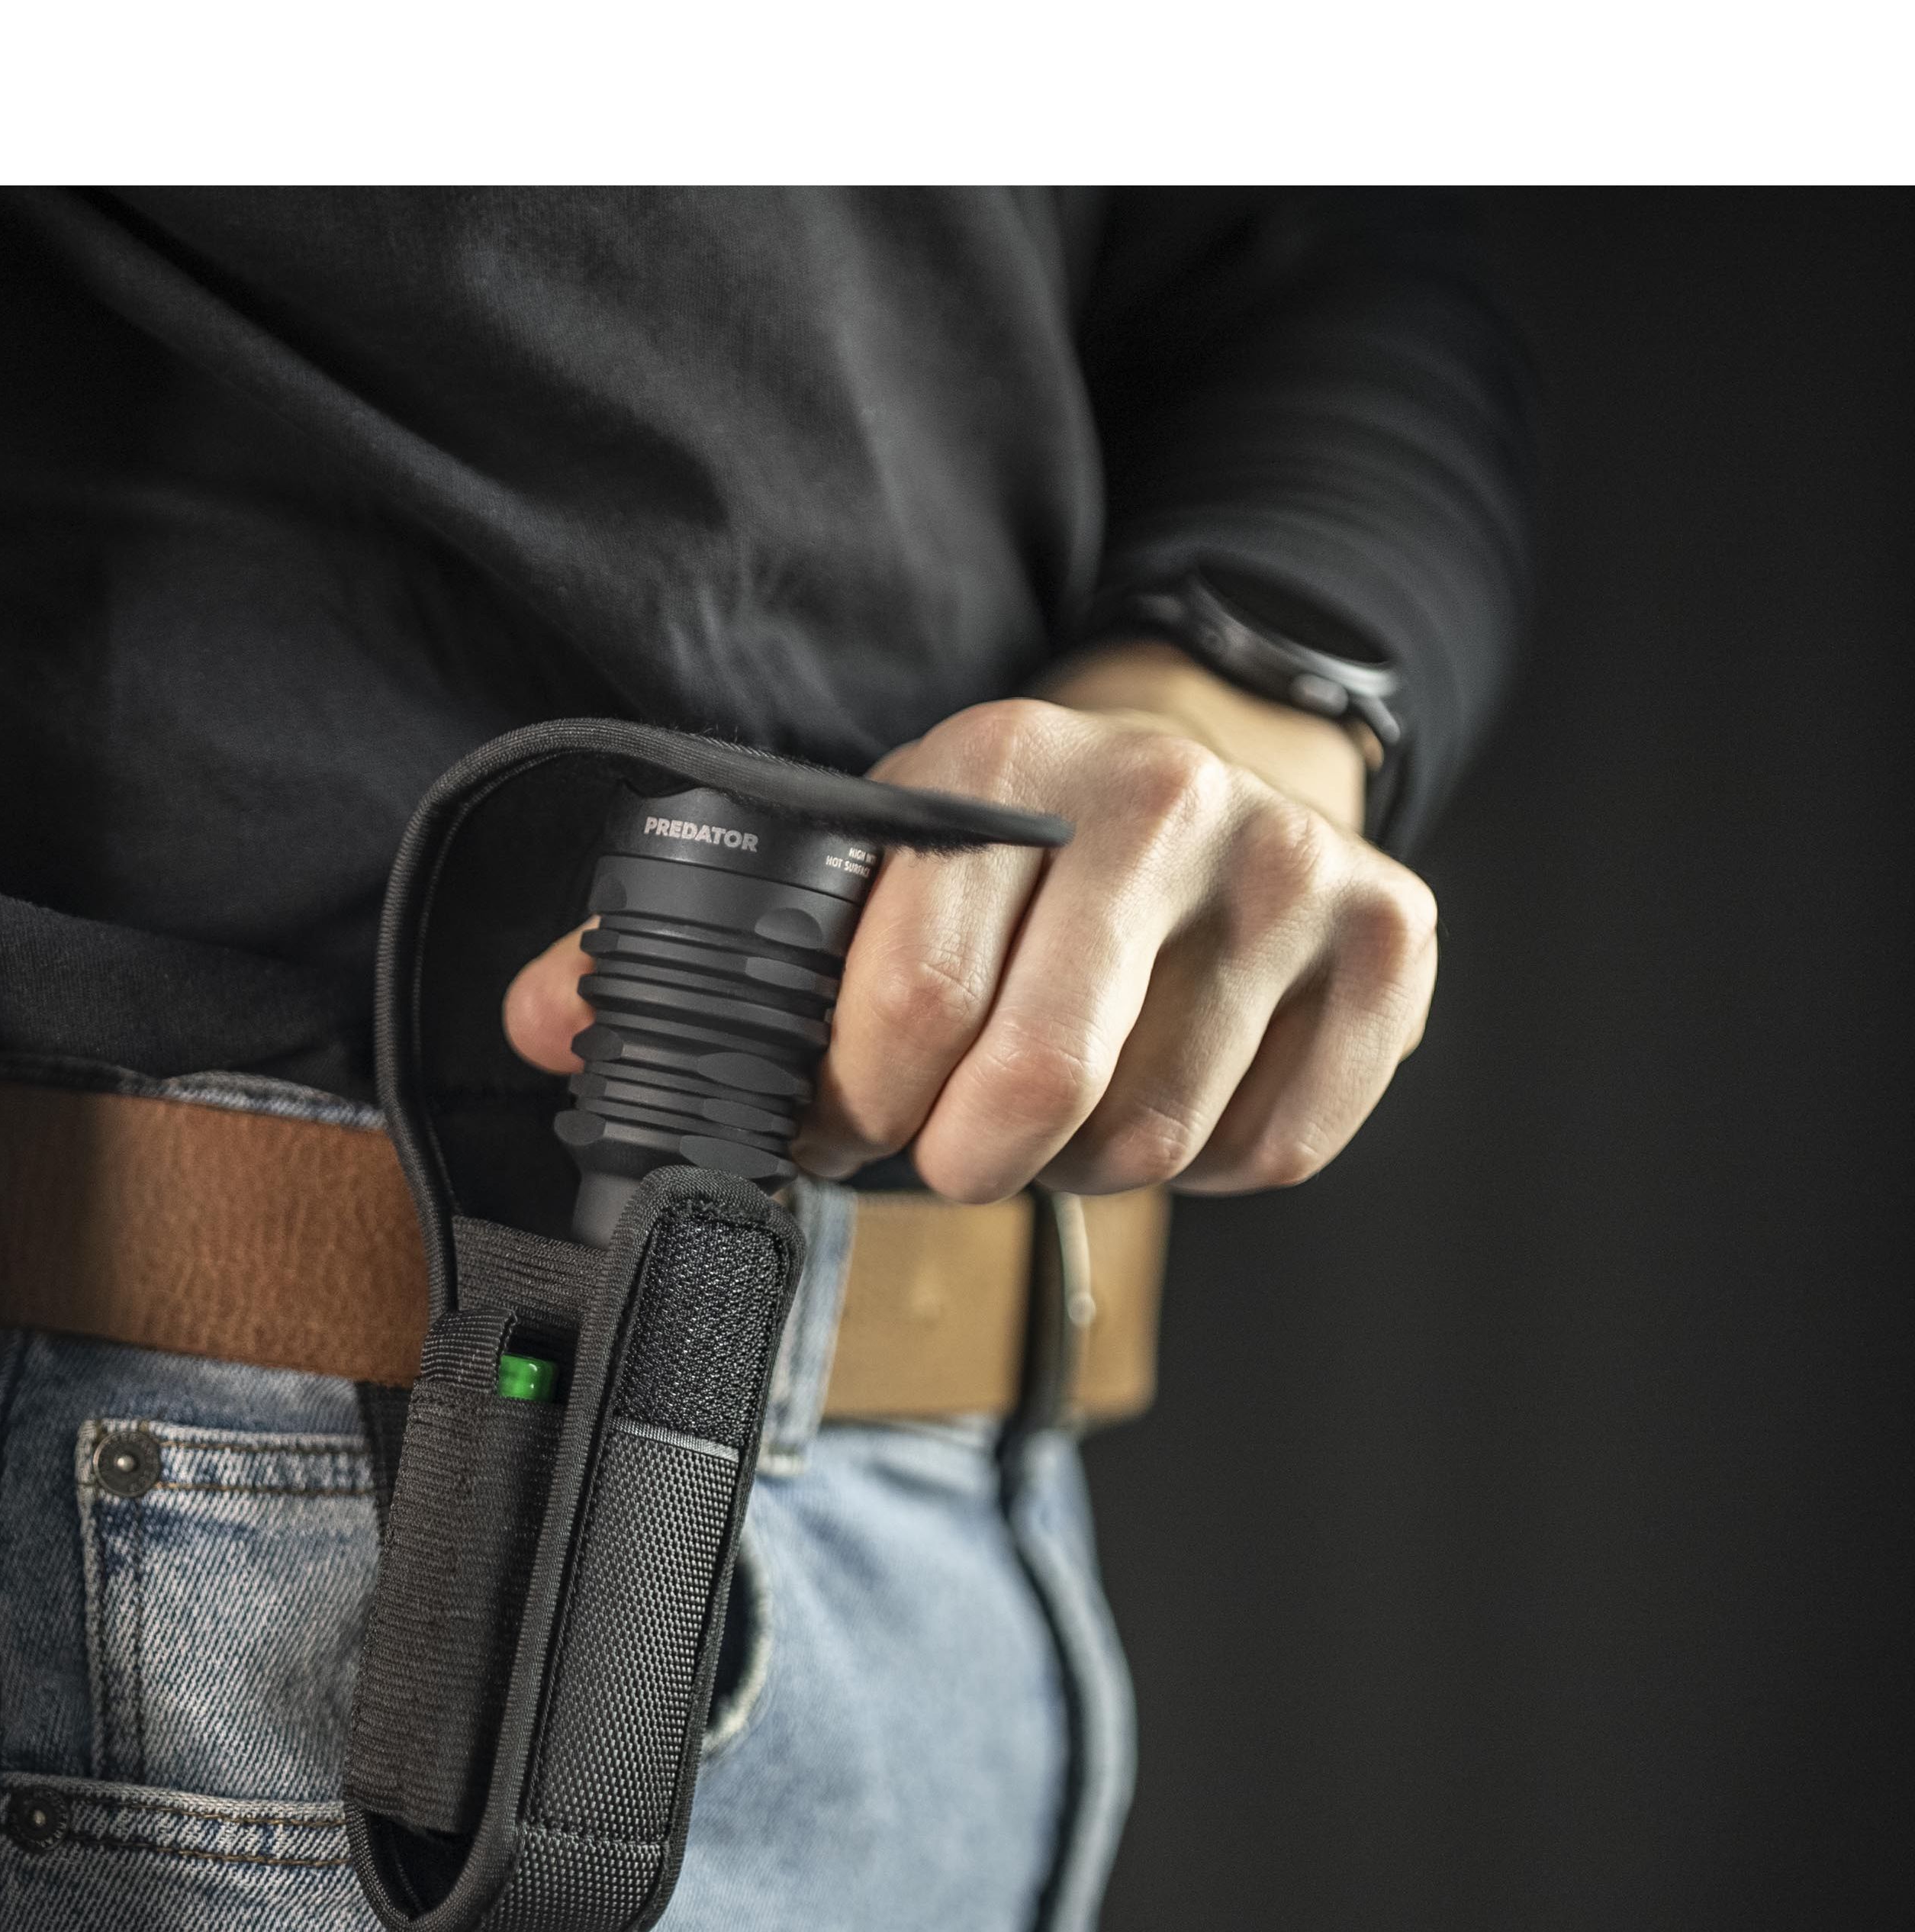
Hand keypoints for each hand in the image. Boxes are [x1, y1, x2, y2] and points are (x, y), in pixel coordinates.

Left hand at [499, 642, 1439, 1200]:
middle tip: (948, 1146)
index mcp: (996, 768)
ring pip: (1157, 1138)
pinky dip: (1208, 1165)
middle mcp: (1162, 799)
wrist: (1206, 766)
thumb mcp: (844, 867)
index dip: (850, 1109)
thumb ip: (689, 953)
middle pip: (1041, 1090)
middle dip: (962, 1159)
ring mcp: (1294, 870)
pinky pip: (1278, 1148)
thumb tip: (535, 1024)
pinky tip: (1172, 1088)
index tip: (836, 1123)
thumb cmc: (996, 861)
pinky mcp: (1396, 944)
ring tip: (1058, 1098)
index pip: (905, 1004)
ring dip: (1082, 1162)